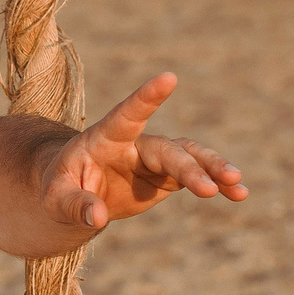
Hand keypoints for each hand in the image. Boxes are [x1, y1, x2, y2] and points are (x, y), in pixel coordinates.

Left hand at [39, 73, 247, 231]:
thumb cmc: (59, 188)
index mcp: (103, 139)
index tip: (169, 77)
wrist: (73, 193)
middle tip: (207, 189)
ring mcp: (153, 159)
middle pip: (167, 150)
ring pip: (190, 157)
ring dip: (213, 169)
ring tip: (237, 187)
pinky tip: (238, 194)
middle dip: (188, 168)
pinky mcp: (165, 176)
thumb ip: (75, 205)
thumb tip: (97, 217)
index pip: (126, 115)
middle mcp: (134, 143)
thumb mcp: (55, 199)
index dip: (145, 97)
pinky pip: (197, 176)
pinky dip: (217, 184)